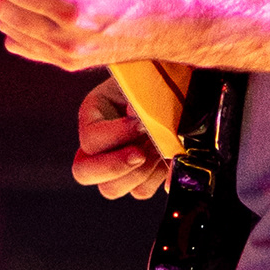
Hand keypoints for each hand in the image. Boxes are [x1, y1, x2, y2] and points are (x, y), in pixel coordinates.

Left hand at [0, 0, 201, 72]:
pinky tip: (47, 12)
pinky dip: (27, 29)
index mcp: (75, 8)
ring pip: (10, 32)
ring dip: (19, 9)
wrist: (183, 24)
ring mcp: (67, 55)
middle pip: (4, 12)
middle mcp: (66, 37)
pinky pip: (25, 47)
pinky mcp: (70, 63)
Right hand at [73, 76, 168, 200]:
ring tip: (159, 150)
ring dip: (139, 173)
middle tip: (141, 154)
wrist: (185, 85)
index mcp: (94, 114)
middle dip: (114, 166)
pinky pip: (140, 191)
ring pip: (111, 189)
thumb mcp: (150, 85)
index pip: (91, 139)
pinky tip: (168, 158)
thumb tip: (140, 121)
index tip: (141, 124)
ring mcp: (118, 162)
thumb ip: (142, 105)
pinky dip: (156, 178)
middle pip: (84, 172)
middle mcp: (100, 143)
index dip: (116, 136)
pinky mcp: (140, 176)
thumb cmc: (165, 78)